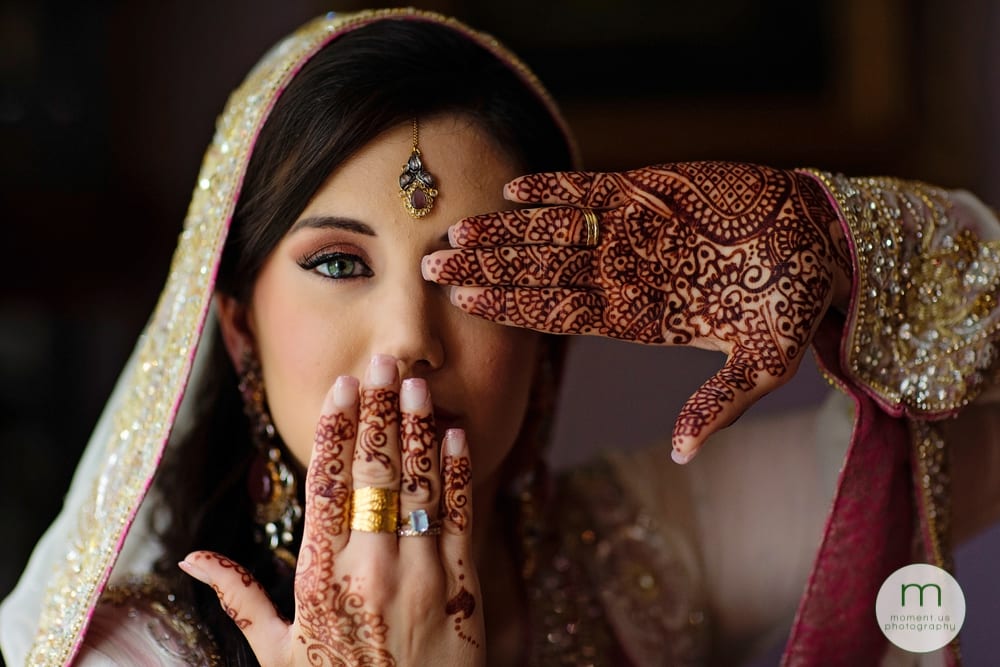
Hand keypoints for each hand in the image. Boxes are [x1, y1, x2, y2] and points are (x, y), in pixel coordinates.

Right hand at [179, 355, 483, 665]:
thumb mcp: (276, 656)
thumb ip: (240, 598)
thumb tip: (191, 559)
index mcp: (319, 579)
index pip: (326, 486)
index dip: (334, 430)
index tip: (341, 387)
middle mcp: (369, 569)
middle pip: (373, 473)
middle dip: (377, 411)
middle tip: (381, 362)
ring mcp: (420, 575)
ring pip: (419, 487)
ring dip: (418, 430)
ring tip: (415, 383)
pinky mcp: (461, 588)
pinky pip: (459, 518)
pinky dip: (459, 473)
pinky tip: (457, 435)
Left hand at [422, 162, 851, 460]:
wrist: (821, 239)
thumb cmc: (796, 304)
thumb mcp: (766, 361)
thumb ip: (719, 402)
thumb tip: (681, 454)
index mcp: (642, 317)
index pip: (563, 313)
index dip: (514, 307)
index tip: (466, 303)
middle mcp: (627, 275)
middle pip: (543, 274)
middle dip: (488, 269)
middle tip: (431, 265)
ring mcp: (636, 233)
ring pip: (558, 232)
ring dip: (507, 230)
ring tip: (459, 229)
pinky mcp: (654, 193)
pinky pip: (596, 192)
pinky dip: (558, 188)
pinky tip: (515, 188)